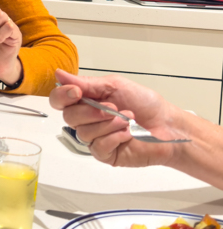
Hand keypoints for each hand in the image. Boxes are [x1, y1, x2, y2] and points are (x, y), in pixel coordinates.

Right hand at [50, 70, 182, 168]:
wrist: (168, 126)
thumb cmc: (145, 104)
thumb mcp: (115, 86)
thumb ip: (86, 83)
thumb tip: (60, 74)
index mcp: (86, 101)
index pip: (59, 99)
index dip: (63, 95)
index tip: (77, 92)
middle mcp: (87, 120)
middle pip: (69, 116)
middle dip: (92, 111)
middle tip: (113, 108)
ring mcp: (95, 138)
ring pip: (84, 132)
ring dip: (108, 124)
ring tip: (127, 121)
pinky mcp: (105, 154)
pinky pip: (98, 146)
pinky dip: (114, 137)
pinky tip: (127, 135)